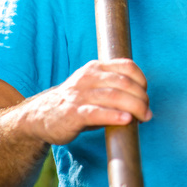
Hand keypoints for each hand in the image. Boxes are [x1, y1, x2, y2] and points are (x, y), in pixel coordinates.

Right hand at [21, 59, 151, 145]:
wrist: (40, 116)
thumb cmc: (76, 103)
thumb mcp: (94, 87)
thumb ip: (115, 89)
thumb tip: (143, 103)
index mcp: (95, 68)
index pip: (126, 66)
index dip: (141, 80)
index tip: (145, 94)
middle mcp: (88, 77)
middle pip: (124, 83)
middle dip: (141, 98)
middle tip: (147, 113)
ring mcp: (80, 95)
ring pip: (114, 96)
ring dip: (134, 107)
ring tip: (143, 118)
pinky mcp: (73, 113)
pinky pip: (97, 113)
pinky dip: (114, 116)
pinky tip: (126, 120)